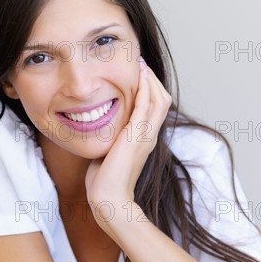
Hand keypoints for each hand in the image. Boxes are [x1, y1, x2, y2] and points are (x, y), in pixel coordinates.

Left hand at [85, 57, 171, 218]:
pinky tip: (139, 75)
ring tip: (140, 63)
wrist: (108, 198)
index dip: (149, 89)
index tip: (137, 74)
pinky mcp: (136, 136)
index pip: (155, 108)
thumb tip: (98, 131)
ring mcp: (145, 136)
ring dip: (150, 79)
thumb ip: (110, 140)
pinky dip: (145, 88)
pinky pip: (146, 105)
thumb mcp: (109, 154)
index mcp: (144, 140)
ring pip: (158, 99)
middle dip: (152, 79)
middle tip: (139, 63)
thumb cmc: (105, 182)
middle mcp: (149, 136)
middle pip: (162, 99)